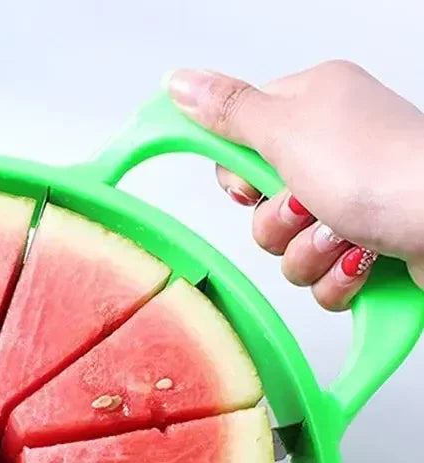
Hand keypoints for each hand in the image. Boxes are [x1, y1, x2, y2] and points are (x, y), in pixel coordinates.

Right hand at [166, 60, 423, 308]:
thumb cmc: (384, 169)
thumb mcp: (285, 129)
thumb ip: (227, 111)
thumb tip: (179, 82)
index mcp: (314, 108)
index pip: (240, 144)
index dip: (237, 176)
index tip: (249, 185)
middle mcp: (335, 152)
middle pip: (260, 207)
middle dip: (277, 224)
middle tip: (307, 207)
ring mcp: (354, 202)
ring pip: (287, 249)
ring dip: (307, 253)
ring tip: (345, 235)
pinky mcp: (368, 247)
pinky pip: (321, 279)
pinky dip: (337, 278)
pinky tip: (362, 260)